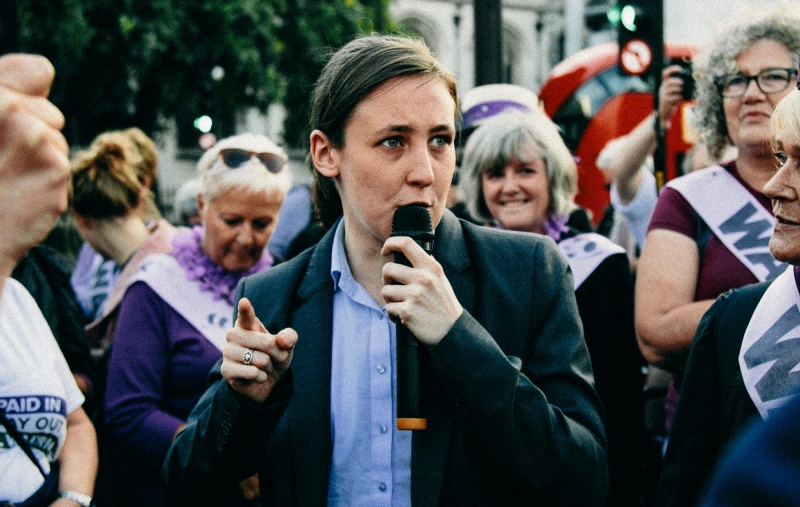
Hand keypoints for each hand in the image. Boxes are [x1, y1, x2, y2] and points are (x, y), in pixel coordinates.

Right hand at [0, 54, 69, 276]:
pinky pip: (63, 166)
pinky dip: (47, 182)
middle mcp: (10, 109)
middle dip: (33, 133)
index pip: (38, 70)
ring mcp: (35, 138)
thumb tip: (44, 70)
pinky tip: (19, 195)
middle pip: (51, 112)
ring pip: (58, 141)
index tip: (6, 120)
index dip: (24, 96)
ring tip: (4, 179)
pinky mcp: (56, 169)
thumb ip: (7, 84)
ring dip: (40, 159)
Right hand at [221, 298, 296, 403]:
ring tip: (262, 367)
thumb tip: (281, 341)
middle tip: (272, 358)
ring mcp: (227, 352)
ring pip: (261, 360)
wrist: (265, 382)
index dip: (246, 309)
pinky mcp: (226, 370)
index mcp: (247, 324)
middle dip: (277, 354)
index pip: (246, 315)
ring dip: (268, 367)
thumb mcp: (287, 345)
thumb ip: (289, 337)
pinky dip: (261, 377)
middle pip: (267, 343)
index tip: (244, 301)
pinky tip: (256, 376)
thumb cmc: (274, 357)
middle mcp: (233, 335)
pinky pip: (253, 373)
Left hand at [380, 236, 462, 345]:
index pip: (407, 243)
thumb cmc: (444, 305)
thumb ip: (426, 266)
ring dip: (389, 300)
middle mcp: (423, 279)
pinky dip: (392, 315)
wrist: (453, 331)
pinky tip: (402, 318)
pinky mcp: (407, 312)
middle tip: (392, 288)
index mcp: (431, 267)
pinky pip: (388, 309)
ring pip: (385, 291)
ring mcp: (414, 295)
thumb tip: (409, 250)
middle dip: (386, 280)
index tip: (385, 251)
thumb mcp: (441, 279)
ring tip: (401, 306)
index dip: (390, 243)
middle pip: (388, 269)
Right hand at [658, 64, 685, 128]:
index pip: (665, 74)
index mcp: (664, 85)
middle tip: (683, 84)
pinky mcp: (666, 101)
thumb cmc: (671, 102)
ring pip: (674, 89)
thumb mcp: (672, 93)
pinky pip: (675, 97)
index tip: (680, 68)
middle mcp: (662, 89)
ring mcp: (664, 95)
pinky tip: (680, 99)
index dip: (672, 69)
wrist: (663, 114)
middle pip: (670, 81)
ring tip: (681, 93)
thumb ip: (678, 87)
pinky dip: (680, 97)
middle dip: (678, 82)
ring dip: (680, 90)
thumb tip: (689, 82)